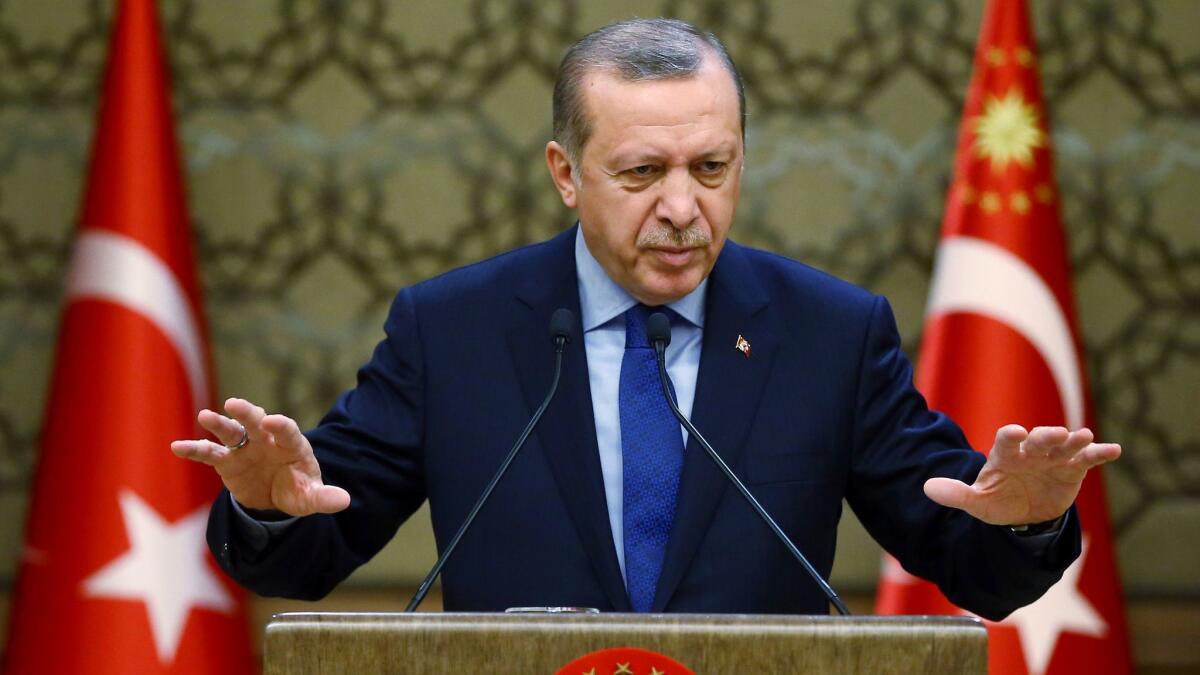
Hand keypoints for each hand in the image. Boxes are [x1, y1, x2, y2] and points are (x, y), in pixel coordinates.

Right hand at [170, 397, 350, 516]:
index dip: (280, 425)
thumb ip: (324, 498)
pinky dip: (194, 449)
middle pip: (256, 422)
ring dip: (218, 424)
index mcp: (291, 444)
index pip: (287, 431)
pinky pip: (209, 453)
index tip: (272, 421)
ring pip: (231, 432)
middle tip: (234, 404)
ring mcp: (245, 448)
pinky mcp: (226, 460)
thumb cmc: (297, 489)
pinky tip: (178, 446)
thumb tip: (344, 501)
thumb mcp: (311, 497)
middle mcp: (266, 440)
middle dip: (247, 413)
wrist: (275, 496)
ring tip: (205, 416)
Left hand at [923, 425, 1120, 525]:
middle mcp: (1030, 452)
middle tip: (1056, 433)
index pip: (1006, 442)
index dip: (1010, 437)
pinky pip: (1087, 459)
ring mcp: (1053, 458)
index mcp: (1005, 456)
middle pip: (1039, 439)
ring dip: (1075, 440)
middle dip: (1047, 436)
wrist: (1023, 514)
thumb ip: (956, 494)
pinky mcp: (1073, 468)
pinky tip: (1113, 450)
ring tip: (1085, 436)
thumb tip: (927, 488)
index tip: (1013, 432)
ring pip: (1065, 445)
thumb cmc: (998, 500)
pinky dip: (1099, 453)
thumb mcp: (977, 502)